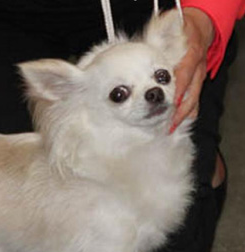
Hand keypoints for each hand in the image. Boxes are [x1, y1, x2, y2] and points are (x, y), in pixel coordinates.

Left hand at [171, 8, 214, 131]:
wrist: (200, 29)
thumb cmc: (183, 30)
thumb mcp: (174, 30)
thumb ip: (161, 38)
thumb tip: (145, 46)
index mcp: (191, 56)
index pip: (185, 75)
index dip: (179, 89)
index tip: (172, 101)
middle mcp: (198, 69)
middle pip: (191, 93)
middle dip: (181, 111)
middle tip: (170, 124)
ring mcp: (199, 78)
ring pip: (194, 99)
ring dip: (183, 115)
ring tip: (171, 128)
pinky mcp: (197, 83)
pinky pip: (194, 100)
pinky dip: (188, 112)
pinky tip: (178, 122)